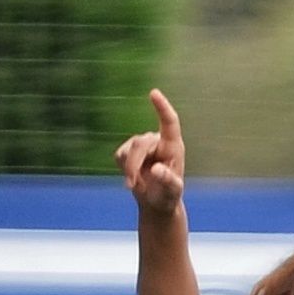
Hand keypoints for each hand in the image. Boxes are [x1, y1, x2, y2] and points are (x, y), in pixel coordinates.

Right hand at [118, 89, 186, 217]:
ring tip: (135, 185)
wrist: (156, 201)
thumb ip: (168, 180)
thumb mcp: (172, 192)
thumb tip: (156, 169)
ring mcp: (142, 143)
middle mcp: (157, 141)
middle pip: (140, 144)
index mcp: (173, 146)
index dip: (162, 107)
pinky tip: (133, 177)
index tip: (153, 93)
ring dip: (128, 169)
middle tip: (132, 186)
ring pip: (128, 150)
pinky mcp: (129, 149)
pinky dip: (123, 169)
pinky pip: (120, 155)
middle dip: (133, 165)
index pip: (169, 122)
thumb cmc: (168, 195)